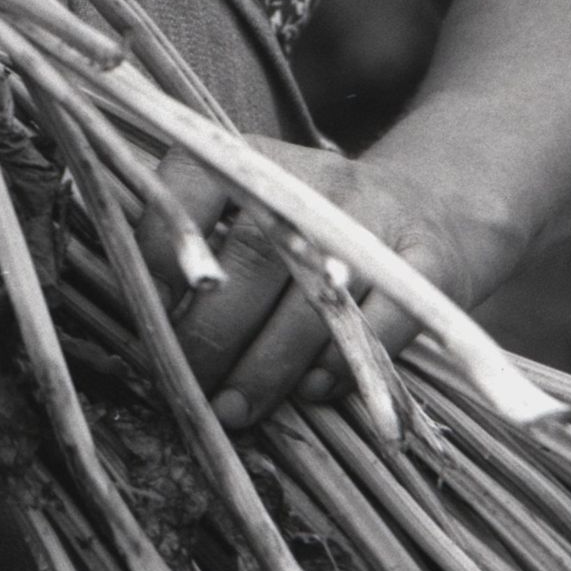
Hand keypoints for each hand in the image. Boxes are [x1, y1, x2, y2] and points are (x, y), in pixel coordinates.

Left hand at [140, 140, 522, 433]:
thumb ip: (197, 243)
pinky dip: (341, 367)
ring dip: (269, 367)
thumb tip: (133, 310)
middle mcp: (315, 181)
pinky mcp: (428, 264)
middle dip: (213, 333)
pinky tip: (312, 393)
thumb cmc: (313, 232)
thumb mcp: (256, 212)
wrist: (437, 210)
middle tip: (189, 387)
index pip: (192, 185)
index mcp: (256, 161)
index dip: (160, 248)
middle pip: (254, 257)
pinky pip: (380, 326)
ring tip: (236, 410)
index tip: (144, 307)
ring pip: (314, 300)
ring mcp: (376, 220)